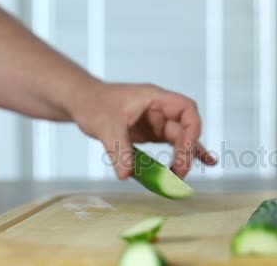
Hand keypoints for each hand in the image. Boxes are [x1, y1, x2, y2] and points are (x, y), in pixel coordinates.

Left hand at [69, 81, 216, 179]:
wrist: (82, 102)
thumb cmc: (93, 104)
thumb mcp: (105, 126)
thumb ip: (119, 150)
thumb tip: (126, 175)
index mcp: (155, 98)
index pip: (186, 108)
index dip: (192, 129)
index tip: (185, 149)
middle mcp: (160, 109)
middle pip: (184, 129)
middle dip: (185, 152)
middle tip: (177, 174)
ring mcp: (156, 122)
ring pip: (179, 140)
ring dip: (183, 158)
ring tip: (181, 178)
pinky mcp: (150, 134)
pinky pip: (170, 147)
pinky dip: (181, 157)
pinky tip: (195, 167)